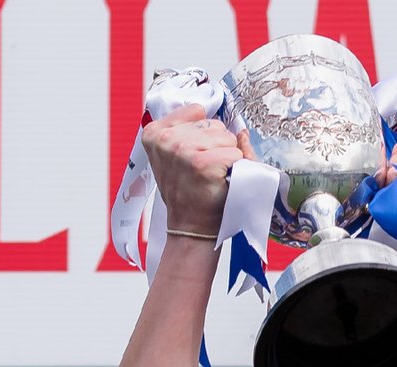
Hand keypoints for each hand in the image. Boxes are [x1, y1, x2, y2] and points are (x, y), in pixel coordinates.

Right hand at [142, 105, 250, 236]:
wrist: (190, 226)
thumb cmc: (188, 195)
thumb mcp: (181, 158)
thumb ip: (201, 134)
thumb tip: (241, 130)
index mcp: (155, 133)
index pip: (197, 111)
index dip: (205, 134)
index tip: (196, 155)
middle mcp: (166, 139)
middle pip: (215, 124)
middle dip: (217, 146)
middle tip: (206, 170)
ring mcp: (183, 150)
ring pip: (227, 137)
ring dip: (227, 157)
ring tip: (213, 176)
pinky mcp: (203, 164)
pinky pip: (235, 154)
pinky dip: (235, 168)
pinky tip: (221, 181)